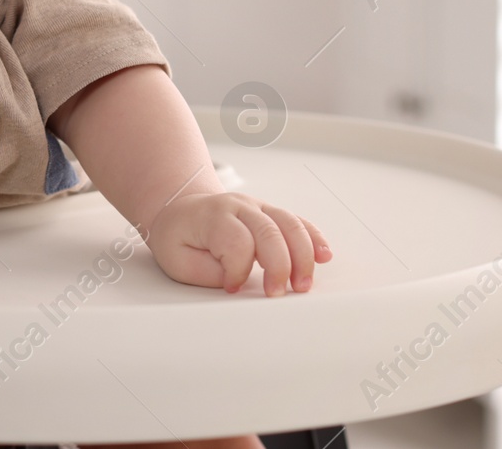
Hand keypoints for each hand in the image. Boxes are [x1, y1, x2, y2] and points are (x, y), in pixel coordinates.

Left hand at [145, 191, 331, 295]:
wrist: (181, 209)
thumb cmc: (179, 236)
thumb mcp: (177, 259)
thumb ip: (207, 273)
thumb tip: (238, 283)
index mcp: (213, 216)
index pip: (237, 242)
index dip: (238, 270)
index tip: (231, 287)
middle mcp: (240, 207)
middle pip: (270, 231)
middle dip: (280, 266)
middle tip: (278, 293)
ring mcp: (258, 207)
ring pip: (290, 224)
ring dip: (303, 256)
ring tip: (303, 284)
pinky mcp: (270, 213)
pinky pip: (297, 222)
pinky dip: (313, 238)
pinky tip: (324, 255)